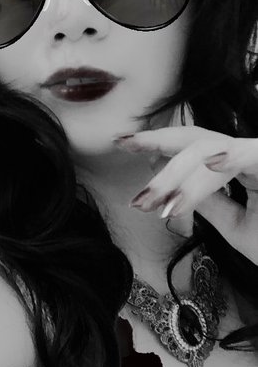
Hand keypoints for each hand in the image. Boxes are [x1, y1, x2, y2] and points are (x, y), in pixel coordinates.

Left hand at [116, 126, 257, 263]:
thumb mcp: (236, 226)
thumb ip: (209, 204)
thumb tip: (171, 188)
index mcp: (240, 166)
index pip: (193, 150)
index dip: (158, 145)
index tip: (122, 145)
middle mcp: (250, 156)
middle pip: (199, 140)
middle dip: (157, 142)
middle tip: (122, 144)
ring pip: (215, 150)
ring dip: (179, 173)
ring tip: (151, 195)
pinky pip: (254, 155)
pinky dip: (233, 158)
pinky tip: (209, 162)